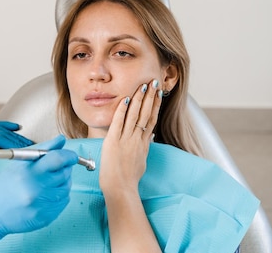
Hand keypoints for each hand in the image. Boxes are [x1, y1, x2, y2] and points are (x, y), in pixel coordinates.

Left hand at [0, 121, 32, 180]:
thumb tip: (5, 160)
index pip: (2, 139)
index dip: (15, 145)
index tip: (27, 151)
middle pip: (5, 134)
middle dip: (20, 142)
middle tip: (34, 149)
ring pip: (3, 130)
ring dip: (17, 137)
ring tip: (29, 143)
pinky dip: (8, 127)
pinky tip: (17, 128)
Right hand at [0, 135, 77, 239]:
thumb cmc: (5, 186)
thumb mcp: (20, 163)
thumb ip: (43, 150)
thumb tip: (61, 140)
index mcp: (29, 172)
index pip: (58, 158)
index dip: (69, 155)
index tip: (71, 156)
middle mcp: (36, 189)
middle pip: (65, 173)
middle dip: (64, 169)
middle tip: (53, 170)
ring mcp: (42, 204)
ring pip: (66, 188)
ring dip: (62, 183)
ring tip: (46, 183)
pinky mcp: (46, 217)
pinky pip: (63, 202)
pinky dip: (59, 196)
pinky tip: (46, 195)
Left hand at [100, 79, 161, 195]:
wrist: (121, 188)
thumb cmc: (129, 178)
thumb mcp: (141, 161)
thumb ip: (144, 147)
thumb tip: (148, 138)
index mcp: (144, 143)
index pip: (151, 119)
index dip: (155, 104)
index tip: (158, 93)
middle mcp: (137, 139)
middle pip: (146, 113)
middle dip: (150, 96)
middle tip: (154, 82)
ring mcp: (126, 140)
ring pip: (134, 115)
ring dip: (139, 99)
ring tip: (143, 86)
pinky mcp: (113, 141)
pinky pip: (118, 122)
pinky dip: (122, 110)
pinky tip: (125, 99)